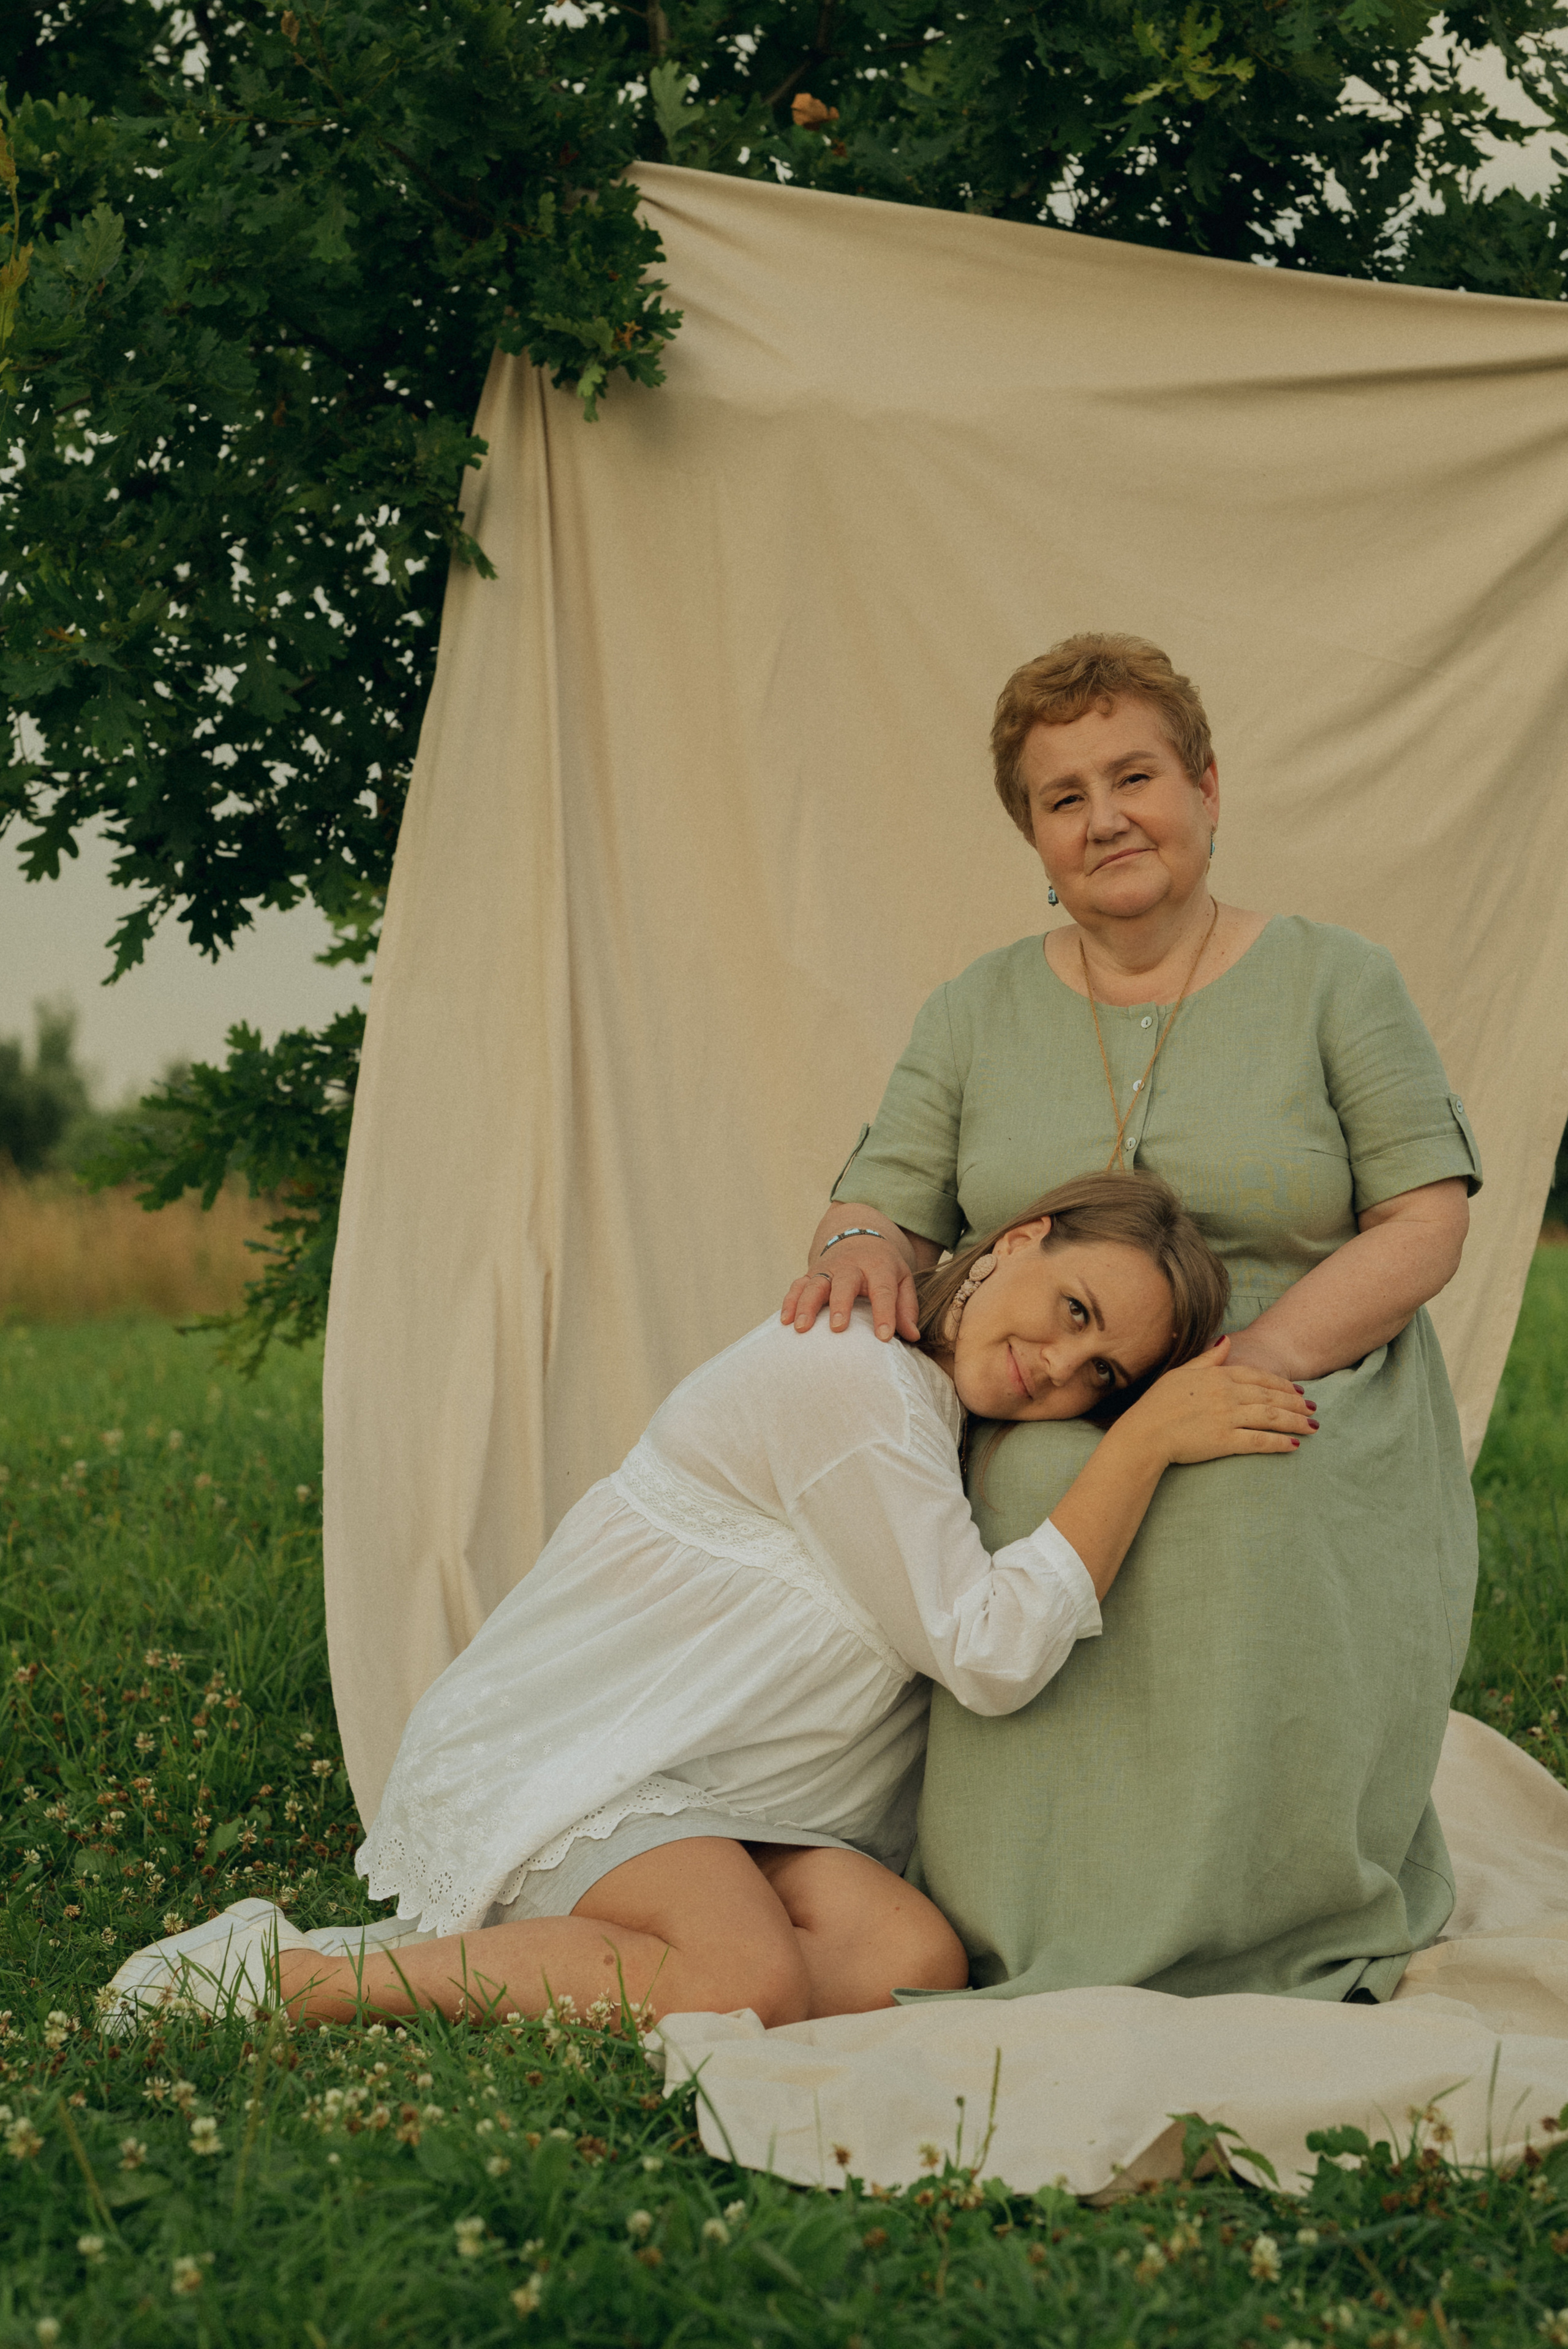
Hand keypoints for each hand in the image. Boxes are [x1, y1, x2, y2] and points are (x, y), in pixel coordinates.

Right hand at [780, 1237, 921, 1342]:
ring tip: (801, 1328)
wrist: (859, 1238)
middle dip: (840, 1304)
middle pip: (844, 1282)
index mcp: (879, 1266)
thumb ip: (907, 1308)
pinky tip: (785, 1321)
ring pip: (815, 1284)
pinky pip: (798, 1285)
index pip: (883, 1290)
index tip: (884, 1337)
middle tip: (837, 1328)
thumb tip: (913, 1336)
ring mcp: (828, 1269)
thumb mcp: (902, 1280)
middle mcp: (851, 1266)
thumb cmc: (884, 1268)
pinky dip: (790, 1301)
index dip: (884, 1313)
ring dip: (806, 1305)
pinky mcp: (811, 1273)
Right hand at [1121, 1335, 1316, 1465]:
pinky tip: (1294, 1446)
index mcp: (1217, 1376)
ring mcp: (1227, 1417)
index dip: (1282, 1384)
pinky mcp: (1225, 1441)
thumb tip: (1226, 1339)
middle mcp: (1226, 1394)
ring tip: (1312, 1426)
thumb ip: (1208, 1358)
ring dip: (1295, 1422)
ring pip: (1271, 1417)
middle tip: (1314, 1409)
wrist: (1144, 1434)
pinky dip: (1279, 1443)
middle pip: (1270, 1397)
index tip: (1298, 1390)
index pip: (1258, 1377)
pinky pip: (1259, 1441)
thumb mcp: (1181, 1372)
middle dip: (1296, 1403)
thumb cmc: (1157, 1404)